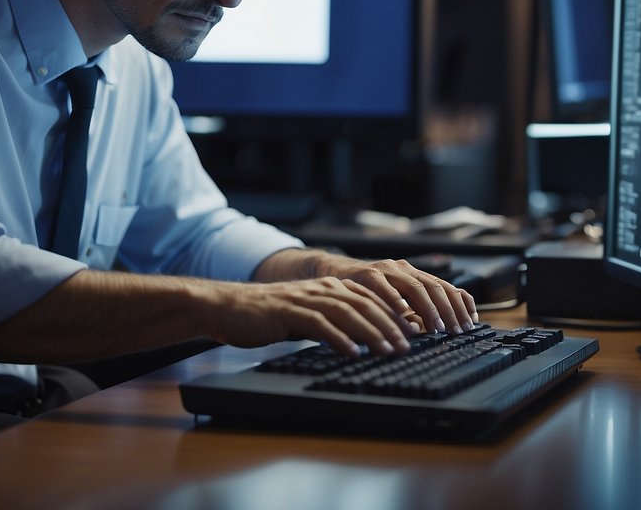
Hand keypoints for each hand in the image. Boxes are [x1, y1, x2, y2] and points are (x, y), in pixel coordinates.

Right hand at [200, 276, 419, 357]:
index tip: (413, 334)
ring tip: (388, 350)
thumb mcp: (307, 316)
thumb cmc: (268, 316)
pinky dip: (339, 339)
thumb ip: (332, 322)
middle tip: (408, 345)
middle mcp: (322, 288)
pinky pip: (319, 325)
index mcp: (330, 287)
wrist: (228, 307)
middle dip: (390, 325)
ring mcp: (305, 298)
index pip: (371, 299)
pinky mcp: (288, 312)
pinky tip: (352, 353)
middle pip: (365, 304)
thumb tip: (361, 341)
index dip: (394, 315)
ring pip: (347, 313)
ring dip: (371, 333)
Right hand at [326, 257, 479, 335]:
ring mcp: (384, 269)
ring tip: (435, 329)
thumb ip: (413, 310)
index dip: (459, 305)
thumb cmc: (363, 293)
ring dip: (427, 309)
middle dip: (447, 310)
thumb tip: (439, 328)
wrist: (329, 276)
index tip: (469, 324)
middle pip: (433, 287)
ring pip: (413, 287)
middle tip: (455, 331)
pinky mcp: (364, 274)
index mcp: (411, 274)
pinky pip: (382, 287)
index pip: (443, 287)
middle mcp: (401, 269)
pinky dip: (393, 301)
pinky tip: (401, 315)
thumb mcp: (393, 301)